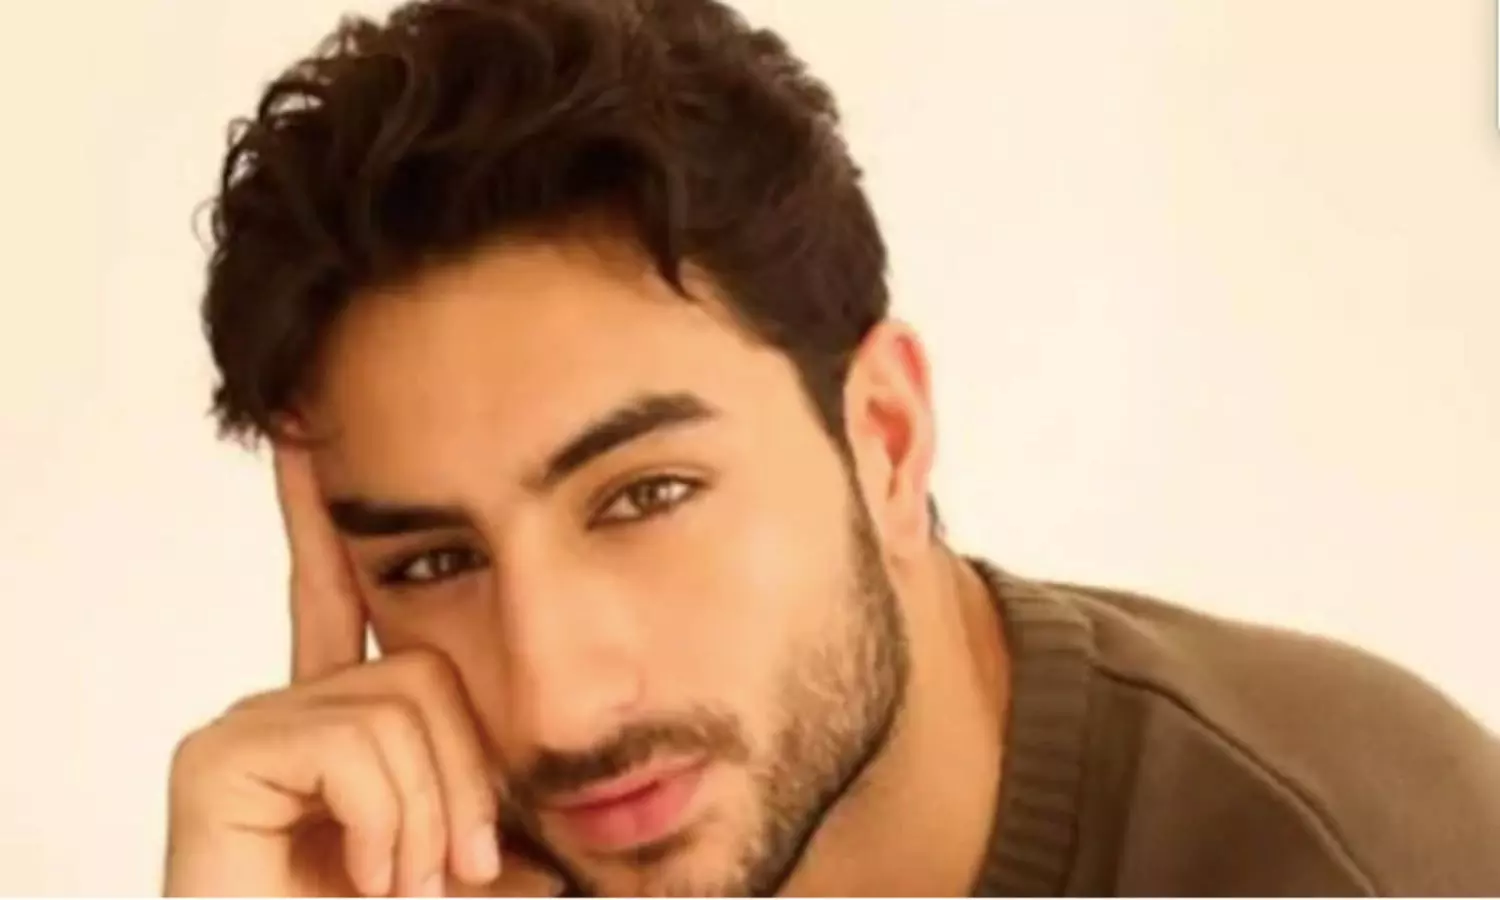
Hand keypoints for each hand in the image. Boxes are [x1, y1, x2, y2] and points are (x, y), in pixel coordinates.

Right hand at [162, 446, 562, 896]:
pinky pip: (352, 742)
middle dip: (463, 777)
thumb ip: (493, 800)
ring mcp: (247, 731)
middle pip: (424, 665)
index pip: (345, 600)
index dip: (327, 514)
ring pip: (400, 703)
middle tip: (461, 868)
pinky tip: (361, 878)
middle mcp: (289, 712)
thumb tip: (575, 783)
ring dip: (431, 816)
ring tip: (400, 886)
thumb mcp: (472, 858)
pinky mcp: (216, 761)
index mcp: (347, 730)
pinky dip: (385, 822)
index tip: (308, 426)